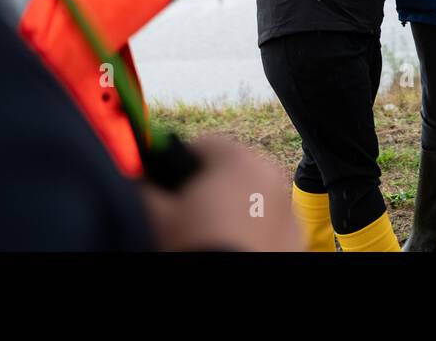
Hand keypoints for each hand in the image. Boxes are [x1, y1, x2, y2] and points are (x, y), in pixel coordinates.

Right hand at [140, 134, 300, 251]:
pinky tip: (233, 247)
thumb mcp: (156, 215)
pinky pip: (270, 224)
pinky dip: (255, 231)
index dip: (181, 162)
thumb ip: (144, 186)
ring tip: (211, 235)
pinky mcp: (297, 238)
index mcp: (238, 160)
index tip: (169, 184)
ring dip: (235, 207)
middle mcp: (271, 177)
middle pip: (232, 169)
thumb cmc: (193, 246)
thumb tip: (138, 178)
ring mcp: (289, 209)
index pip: (204, 144)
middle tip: (187, 215)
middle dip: (210, 186)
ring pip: (254, 197)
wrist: (226, 291)